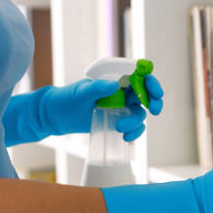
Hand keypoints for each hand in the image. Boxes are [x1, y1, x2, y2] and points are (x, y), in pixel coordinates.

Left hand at [43, 75, 163, 140]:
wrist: (57, 117)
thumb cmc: (67, 98)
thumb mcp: (81, 92)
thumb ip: (98, 88)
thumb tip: (115, 85)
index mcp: (115, 78)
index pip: (139, 75)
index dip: (151, 82)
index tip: (155, 92)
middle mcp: (122, 91)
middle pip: (147, 94)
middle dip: (154, 101)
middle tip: (155, 110)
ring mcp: (122, 106)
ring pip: (140, 112)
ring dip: (136, 122)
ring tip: (120, 128)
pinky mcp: (119, 120)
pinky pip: (135, 126)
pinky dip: (135, 132)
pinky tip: (125, 137)